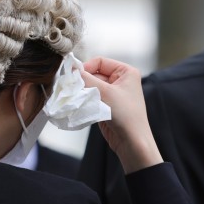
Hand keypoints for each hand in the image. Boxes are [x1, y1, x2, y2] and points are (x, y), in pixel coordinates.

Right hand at [80, 57, 161, 173]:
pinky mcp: (106, 106)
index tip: (74, 77)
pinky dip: (84, 101)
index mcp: (126, 72)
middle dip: (83, 81)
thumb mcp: (105, 93)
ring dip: (83, 92)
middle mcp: (120, 81)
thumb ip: (87, 79)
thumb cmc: (125, 115)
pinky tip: (79, 106)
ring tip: (77, 98)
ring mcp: (113, 94)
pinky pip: (91, 98)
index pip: (100, 61)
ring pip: (91, 87)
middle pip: (94, 74)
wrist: (131, 142)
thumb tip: (71, 69)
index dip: (86, 67)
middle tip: (72, 89)